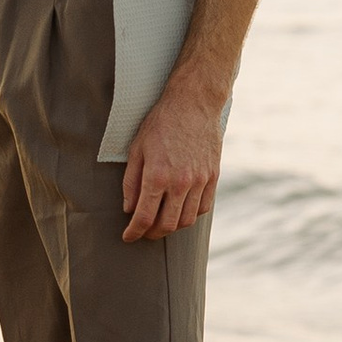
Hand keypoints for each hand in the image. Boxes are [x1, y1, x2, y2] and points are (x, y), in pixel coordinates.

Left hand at [120, 85, 222, 243]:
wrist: (193, 104)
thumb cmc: (160, 123)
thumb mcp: (137, 149)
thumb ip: (131, 182)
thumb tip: (129, 209)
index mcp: (157, 176)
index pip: (144, 217)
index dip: (134, 232)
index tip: (128, 237)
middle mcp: (180, 183)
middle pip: (167, 225)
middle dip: (152, 234)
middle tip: (144, 232)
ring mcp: (200, 181)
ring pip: (187, 220)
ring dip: (172, 227)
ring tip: (161, 223)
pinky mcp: (213, 177)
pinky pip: (203, 208)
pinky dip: (191, 215)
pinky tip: (181, 210)